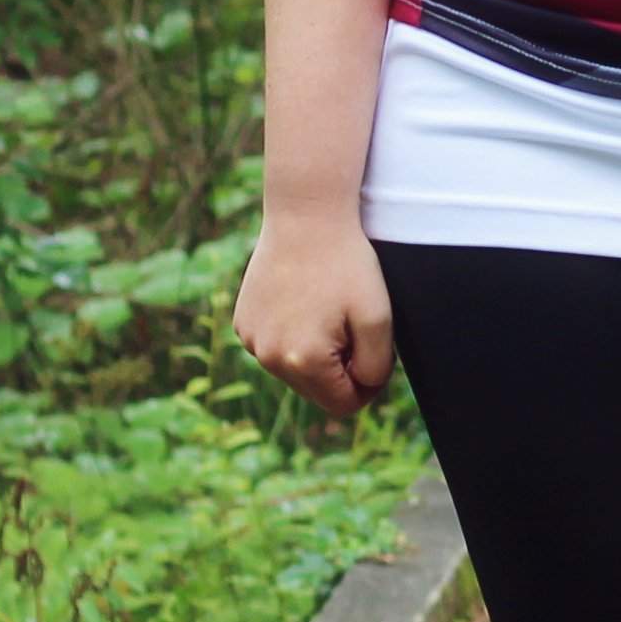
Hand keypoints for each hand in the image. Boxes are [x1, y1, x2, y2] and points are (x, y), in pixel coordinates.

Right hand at [236, 208, 399, 414]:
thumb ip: (375, 367)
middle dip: (340, 369)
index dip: (369, 386)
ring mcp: (250, 340)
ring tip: (327, 309)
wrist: (305, 216)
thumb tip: (362, 388)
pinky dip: (293, 333)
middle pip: (317, 391)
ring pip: (294, 369)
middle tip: (353, 325)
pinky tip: (304, 300)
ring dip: (316, 352)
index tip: (377, 353)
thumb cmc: (347, 265)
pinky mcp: (241, 322)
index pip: (344, 405)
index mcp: (302, 362)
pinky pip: (275, 345)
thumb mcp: (378, 319)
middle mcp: (268, 358)